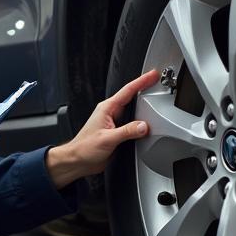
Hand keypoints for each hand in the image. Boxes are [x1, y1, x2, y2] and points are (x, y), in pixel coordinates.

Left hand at [45, 69, 158, 187]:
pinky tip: (146, 121)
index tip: (152, 75)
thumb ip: (127, 131)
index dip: (142, 81)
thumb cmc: (85, 148)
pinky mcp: (117, 132)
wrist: (78, 160)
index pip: (128, 91)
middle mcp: (110, 113)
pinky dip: (140, 120)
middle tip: (157, 82)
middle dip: (144, 88)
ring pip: (132, 110)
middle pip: (131, 97)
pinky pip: (132, 123)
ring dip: (143, 105)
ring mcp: (114, 122)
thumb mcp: (108, 139)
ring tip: (155, 98)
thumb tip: (143, 126)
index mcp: (107, 108)